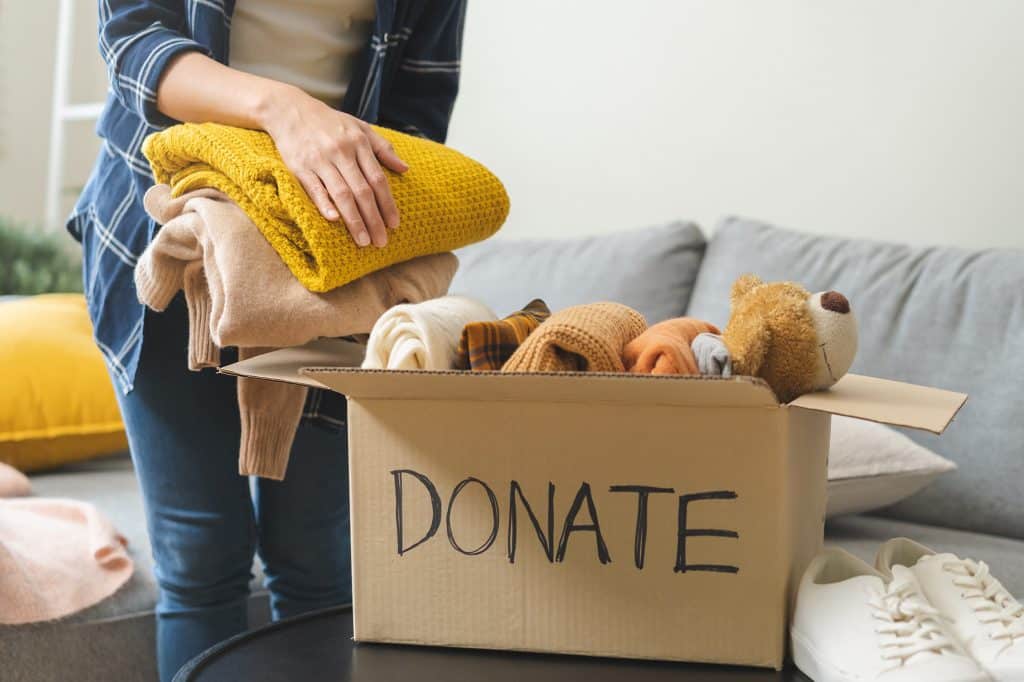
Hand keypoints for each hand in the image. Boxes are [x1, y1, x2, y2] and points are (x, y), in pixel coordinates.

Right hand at [261, 84, 407, 246]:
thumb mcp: (359, 127)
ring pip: (342, 193)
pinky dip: (324, 204)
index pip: (377, 179)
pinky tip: (334, 220)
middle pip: (362, 191)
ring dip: (354, 220)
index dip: (387, 204)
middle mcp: (341, 152)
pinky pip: (314, 188)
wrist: (289, 109)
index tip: (394, 224)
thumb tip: (405, 169)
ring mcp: (320, 160)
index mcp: (358, 143)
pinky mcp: (299, 166)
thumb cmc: (329, 122)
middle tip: (382, 242)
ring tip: (364, 241)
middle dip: (374, 219)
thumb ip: (383, 148)